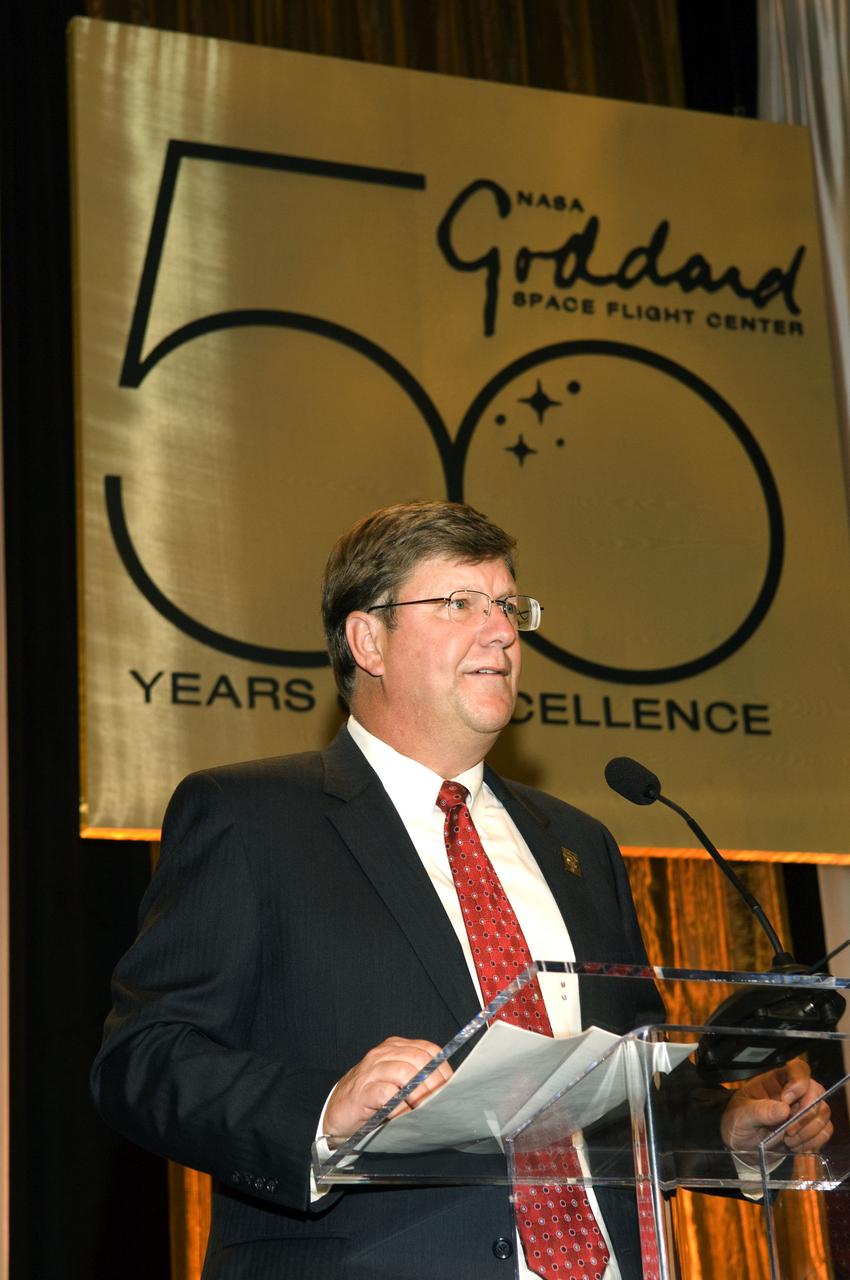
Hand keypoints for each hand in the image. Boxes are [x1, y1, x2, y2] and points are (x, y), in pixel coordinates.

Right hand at [324, 1037, 452, 1139]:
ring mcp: (371, 1071)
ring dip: (420, 1093)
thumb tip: (447, 1092)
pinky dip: (400, 1106)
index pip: (428, 1050)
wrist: (338, 1112)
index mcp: (395, 1048)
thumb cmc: (373, 1100)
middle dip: (434, 1083)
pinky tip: (404, 1116)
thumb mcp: (397, 1084)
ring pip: (404, 1072)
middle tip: (440, 1103)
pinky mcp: (362, 1091)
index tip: (452, 1090)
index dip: (443, 1070)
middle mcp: (383, 1054)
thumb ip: (417, 1080)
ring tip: (424, 1110)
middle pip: (419, 1059)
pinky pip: (386, 1094)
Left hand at [719, 1057, 831, 1153]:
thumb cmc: (739, 1123)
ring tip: (788, 1141)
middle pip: (816, 1092)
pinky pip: (825, 1131)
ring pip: (823, 1112)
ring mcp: (803, 1110)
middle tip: (788, 1131)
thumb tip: (783, 1109)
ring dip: (808, 1131)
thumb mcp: (740, 1116)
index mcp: (775, 1081)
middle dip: (805, 1114)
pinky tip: (796, 1147)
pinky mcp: (810, 1128)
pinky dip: (814, 1142)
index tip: (786, 1101)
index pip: (798, 1069)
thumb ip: (759, 1111)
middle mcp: (793, 1093)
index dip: (799, 1082)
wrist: (741, 1146)